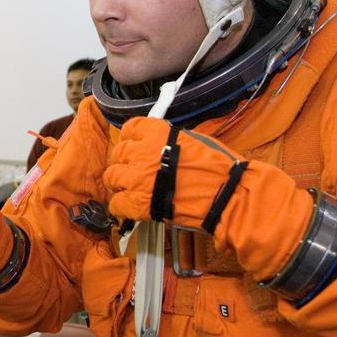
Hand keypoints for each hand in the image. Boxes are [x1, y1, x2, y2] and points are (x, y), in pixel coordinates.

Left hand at [103, 118, 248, 233]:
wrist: (224, 195)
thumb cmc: (217, 167)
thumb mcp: (193, 140)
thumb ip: (169, 139)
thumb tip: (157, 144)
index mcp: (156, 132)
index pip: (130, 128)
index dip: (130, 139)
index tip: (133, 146)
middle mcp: (141, 151)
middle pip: (118, 153)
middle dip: (124, 162)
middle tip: (133, 171)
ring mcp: (136, 178)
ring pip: (111, 177)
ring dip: (119, 183)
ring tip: (130, 190)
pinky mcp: (136, 203)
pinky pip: (116, 204)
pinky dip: (122, 207)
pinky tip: (131, 208)